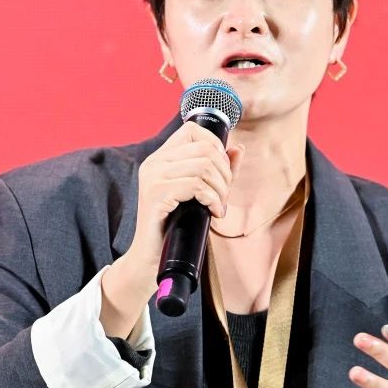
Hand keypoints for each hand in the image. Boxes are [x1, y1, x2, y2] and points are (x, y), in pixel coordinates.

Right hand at [123, 122, 244, 274]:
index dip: (216, 146)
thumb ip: (219, 170)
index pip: (193, 130)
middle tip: (223, 196)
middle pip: (205, 149)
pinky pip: (196, 185)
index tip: (221, 172)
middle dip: (224, 173)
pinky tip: (214, 213)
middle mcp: (153, 162)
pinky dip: (213, 199)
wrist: (150, 258)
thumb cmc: (176, 226)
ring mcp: (152, 177)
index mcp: (160, 158)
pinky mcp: (156, 194)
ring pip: (204, 166)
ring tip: (219, 206)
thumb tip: (237, 147)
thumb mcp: (200, 194)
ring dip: (220, 189)